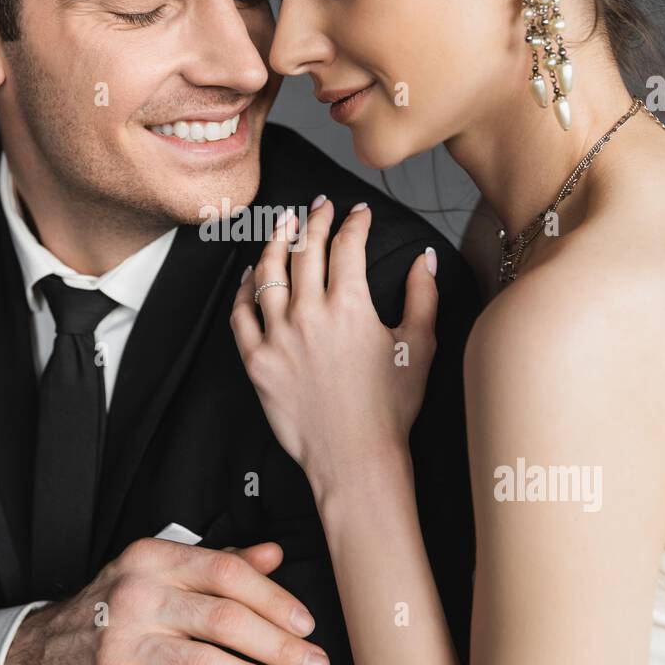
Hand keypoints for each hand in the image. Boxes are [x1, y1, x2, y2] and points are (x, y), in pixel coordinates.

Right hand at [1, 538, 329, 664]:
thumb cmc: (116, 610)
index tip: (306, 624)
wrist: (44, 653)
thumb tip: (273, 554)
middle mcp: (139, 595)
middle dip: (278, 646)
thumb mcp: (161, 572)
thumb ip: (219, 562)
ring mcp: (124, 643)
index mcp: (155, 559)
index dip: (274, 599)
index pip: (226, 572)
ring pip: (205, 664)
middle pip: (223, 619)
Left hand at [230, 199, 438, 497]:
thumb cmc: (391, 408)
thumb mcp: (419, 346)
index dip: (353, 221)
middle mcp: (309, 314)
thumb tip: (424, 259)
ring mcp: (277, 337)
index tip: (358, 211)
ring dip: (275, 243)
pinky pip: (241, 313)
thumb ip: (422, 296)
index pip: (347, 245)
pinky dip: (244, 289)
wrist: (355, 458)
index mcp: (350, 306)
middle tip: (319, 206)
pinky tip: (251, 274)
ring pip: (268, 273)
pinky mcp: (257, 361)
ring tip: (283, 226)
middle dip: (314, 220)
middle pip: (304, 251)